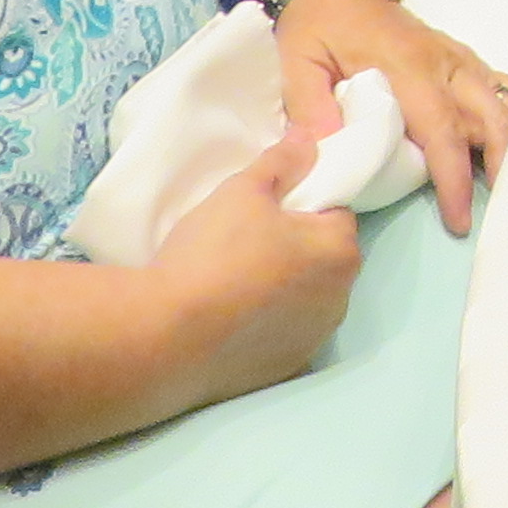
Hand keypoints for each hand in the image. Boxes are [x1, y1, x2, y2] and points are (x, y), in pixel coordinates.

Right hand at [144, 120, 363, 413]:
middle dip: (297, 245)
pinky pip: (283, 333)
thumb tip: (309, 139)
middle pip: (323, 257)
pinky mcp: (286, 368)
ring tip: (236, 278)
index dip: (305, 200)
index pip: (336, 210)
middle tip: (248, 237)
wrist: (167, 335)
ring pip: (305, 298)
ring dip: (284, 287)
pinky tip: (233, 315)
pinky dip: (266, 323)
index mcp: (341, 252)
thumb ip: (282, 161)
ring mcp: (314, 339)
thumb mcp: (243, 191)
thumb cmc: (213, 253)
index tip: (271, 203)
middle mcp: (340, 299)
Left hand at [273, 0, 507, 233]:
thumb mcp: (298, 61)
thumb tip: (328, 151)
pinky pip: (501, 83)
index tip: (460, 219)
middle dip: (500, 163)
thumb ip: (310, 105)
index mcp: (406, 67)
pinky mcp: (462, 57)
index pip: (440, 128)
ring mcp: (457, 57)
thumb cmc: (317, 26)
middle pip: (487, 117)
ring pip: (502, 102)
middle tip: (502, 208)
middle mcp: (443, 62)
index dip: (453, 177)